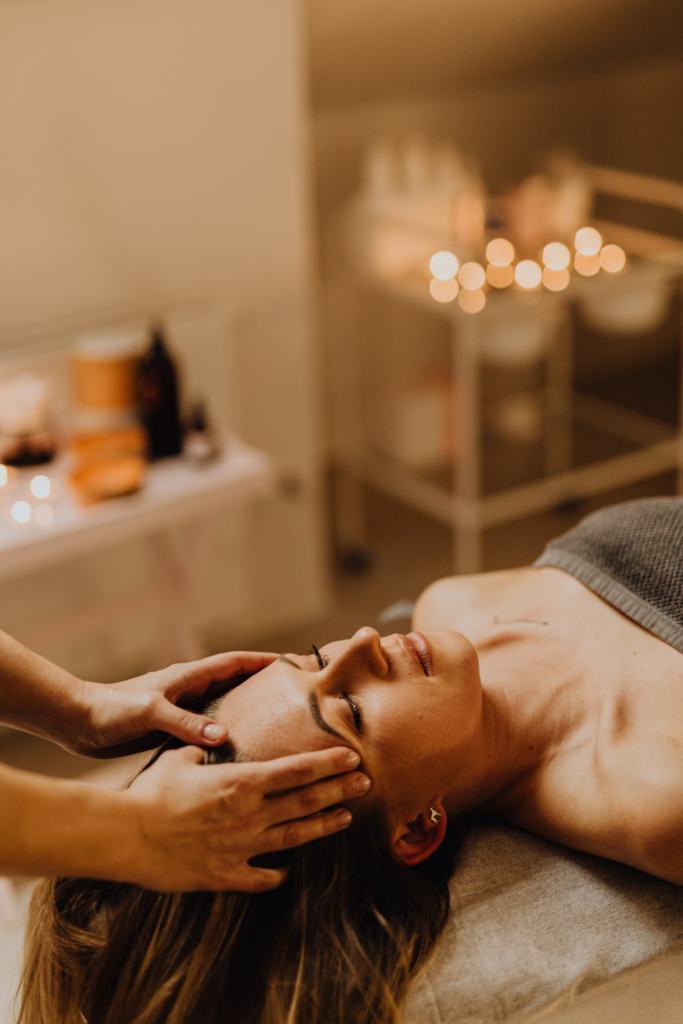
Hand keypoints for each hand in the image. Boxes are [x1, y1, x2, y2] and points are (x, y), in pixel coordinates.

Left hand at [71, 652, 277, 757]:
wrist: (78, 722)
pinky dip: (226, 735)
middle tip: (293, 697)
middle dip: (263, 686)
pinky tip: (238, 752)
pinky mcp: (171, 730)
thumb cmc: (111, 709)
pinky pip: (207, 730)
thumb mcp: (151, 713)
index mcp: (188, 677)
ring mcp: (181, 710)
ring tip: (276, 727)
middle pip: (235, 684)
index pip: (235, 663)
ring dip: (247, 712)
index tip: (292, 663)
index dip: (263, 661)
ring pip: (223, 708)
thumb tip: (224, 736)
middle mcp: (189, 690)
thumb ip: (186, 723)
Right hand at [123, 745, 371, 891]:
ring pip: (295, 838)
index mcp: (243, 783)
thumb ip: (207, 747)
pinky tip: (288, 872)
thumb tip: (217, 733)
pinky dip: (277, 874)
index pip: (298, 770)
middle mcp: (251, 815)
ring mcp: (242, 848)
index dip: (329, 764)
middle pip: (306, 801)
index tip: (352, 758)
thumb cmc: (151, 791)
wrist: (126, 835)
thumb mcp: (182, 757)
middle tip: (365, 783)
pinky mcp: (226, 875)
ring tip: (345, 818)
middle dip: (339, 791)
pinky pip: (261, 878)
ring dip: (323, 826)